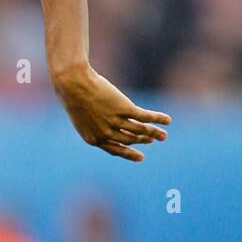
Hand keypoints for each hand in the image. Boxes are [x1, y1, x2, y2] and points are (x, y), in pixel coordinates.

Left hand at [53, 63, 170, 162]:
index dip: (129, 154)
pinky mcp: (124, 109)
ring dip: (154, 133)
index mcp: (93, 139)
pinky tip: (167, 120)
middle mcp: (105, 133)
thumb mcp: (81, 115)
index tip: (141, 157)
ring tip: (164, 136)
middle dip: (143, 141)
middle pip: (130, 140)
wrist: (73, 84)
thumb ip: (94, 123)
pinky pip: (145, 117)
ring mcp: (115, 122)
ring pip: (139, 131)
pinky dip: (158, 119)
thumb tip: (107, 122)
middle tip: (153, 140)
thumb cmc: (73, 95)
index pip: (115, 150)